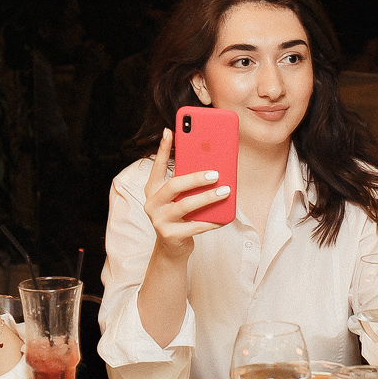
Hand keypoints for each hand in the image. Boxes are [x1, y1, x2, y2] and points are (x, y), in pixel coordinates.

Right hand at [143, 128, 230, 256]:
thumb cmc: (179, 215)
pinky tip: (224, 216)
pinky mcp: (171, 236)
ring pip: (185, 206)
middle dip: (196, 178)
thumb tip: (211, 162)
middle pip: (174, 185)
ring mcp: (159, 220)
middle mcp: (152, 203)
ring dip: (207, 198)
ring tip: (225, 191)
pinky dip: (212, 220)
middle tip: (216, 173)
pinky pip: (196, 226)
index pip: (157, 165)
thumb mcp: (179, 196)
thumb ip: (187, 181)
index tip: (170, 131)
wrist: (171, 247)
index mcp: (152, 189)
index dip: (163, 148)